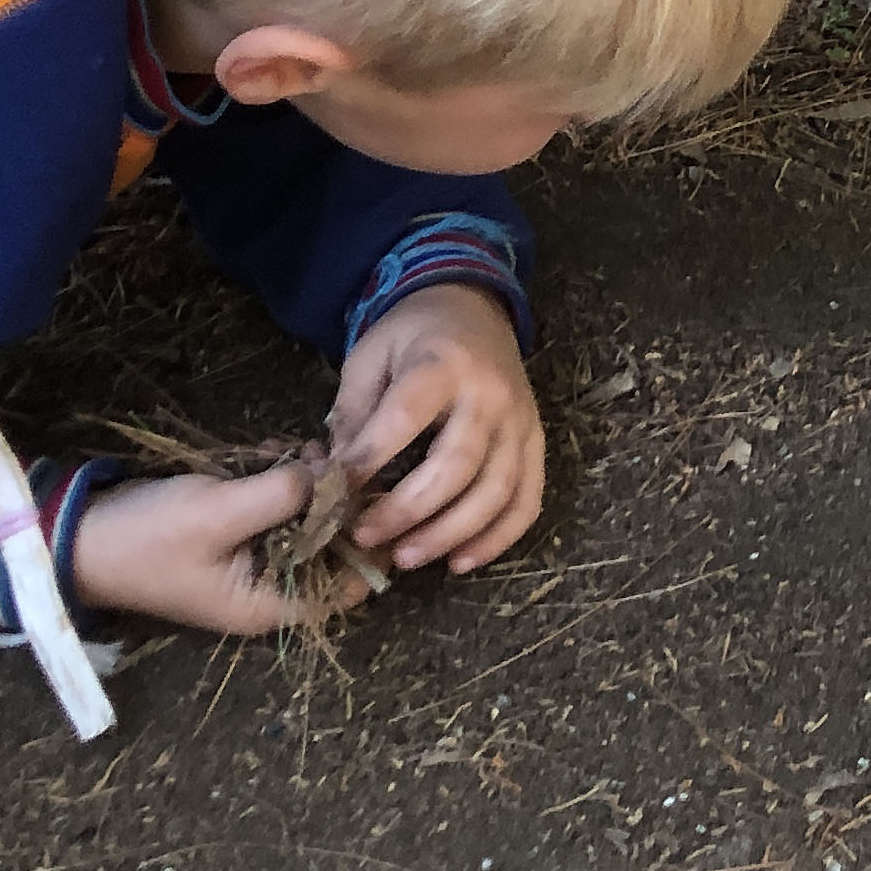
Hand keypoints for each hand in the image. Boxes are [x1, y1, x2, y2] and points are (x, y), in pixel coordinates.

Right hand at [70, 462, 360, 636]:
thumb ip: (281, 496)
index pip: (346, 588)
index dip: (368, 543)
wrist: (79, 537)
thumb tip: (329, 477)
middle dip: (337, 503)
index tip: (372, 493)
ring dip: (312, 487)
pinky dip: (284, 484)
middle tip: (337, 459)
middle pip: (330, 549)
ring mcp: (252, 562)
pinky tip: (285, 452)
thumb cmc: (149, 537)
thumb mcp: (219, 512)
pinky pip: (277, 511)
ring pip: (306, 523)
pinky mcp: (237, 535)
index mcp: (268, 605)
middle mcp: (268, 590)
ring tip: (309, 450)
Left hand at [331, 285, 546, 575]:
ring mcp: (520, 420)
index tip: (333, 493)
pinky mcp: (536, 442)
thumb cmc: (411, 337)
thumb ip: (354, 415)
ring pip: (496, 490)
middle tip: (365, 537)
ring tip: (405, 558)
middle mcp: (490, 393)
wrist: (474, 309)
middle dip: (408, 510)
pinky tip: (461, 561)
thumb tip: (337, 482)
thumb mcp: (369, 357)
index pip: (406, 417)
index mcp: (443, 363)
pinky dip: (499, 538)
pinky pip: (528, 499)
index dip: (369, 459)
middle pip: (457, 464)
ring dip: (451, 533)